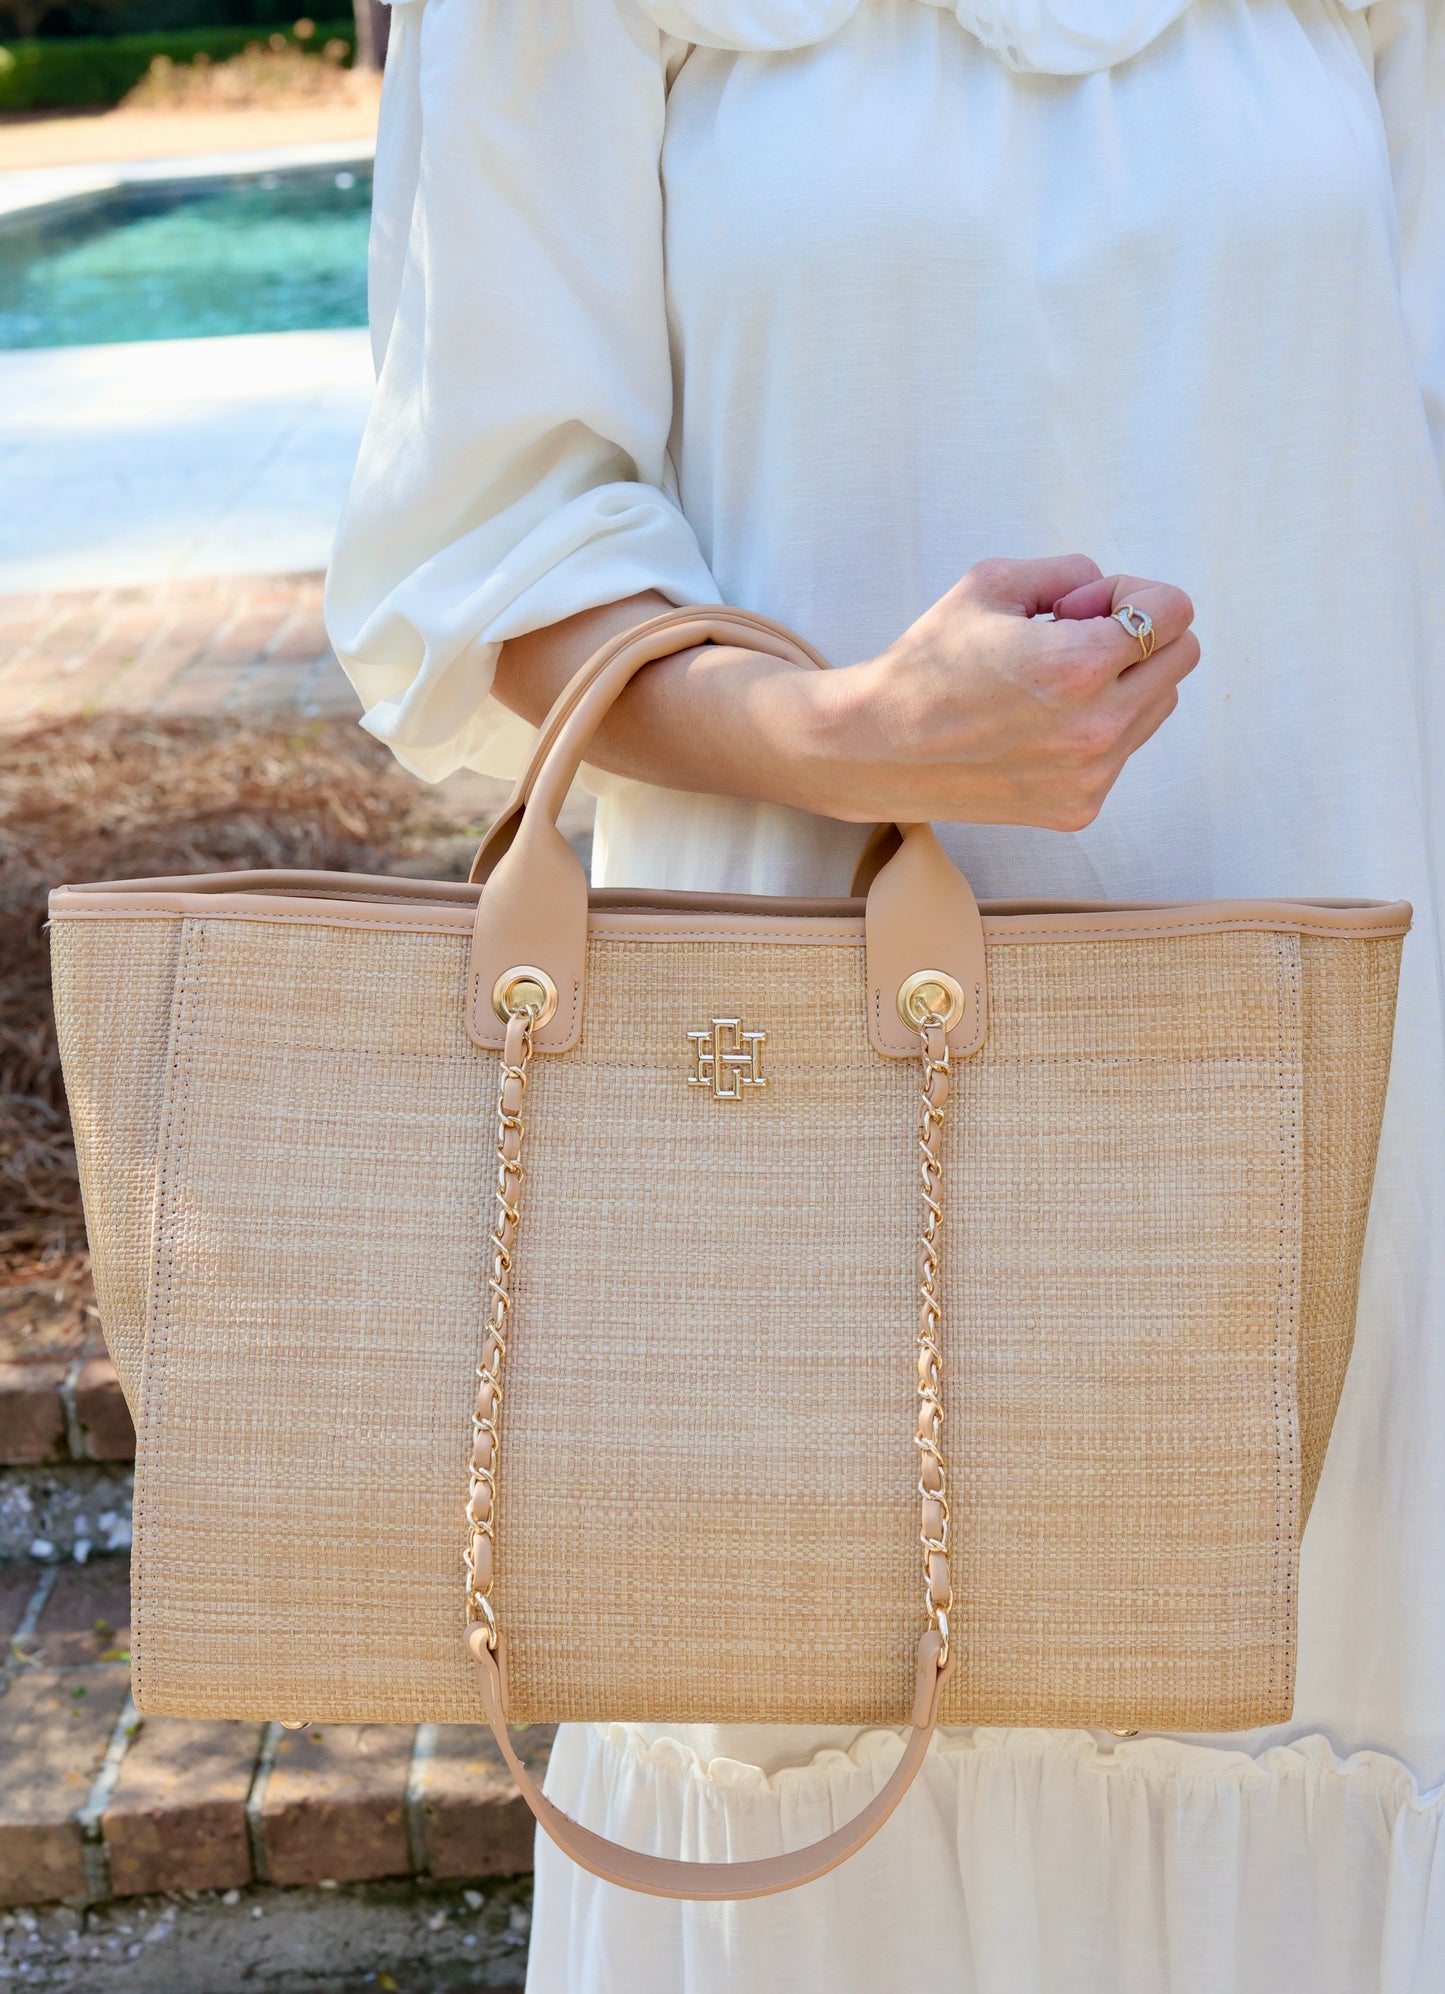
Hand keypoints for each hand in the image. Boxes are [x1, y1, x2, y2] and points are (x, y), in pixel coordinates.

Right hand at [793, 555, 1198, 828]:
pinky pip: (1123, 752)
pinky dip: (1097, 728)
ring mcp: (1092, 776)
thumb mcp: (991, 583)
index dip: (1135, 594)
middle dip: (1139, 636)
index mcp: (1080, 666)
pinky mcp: (1079, 808)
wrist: (877, 749)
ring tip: (1051, 685)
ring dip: (1123, 683)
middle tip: (1072, 639)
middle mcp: (1097, 728)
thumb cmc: (928, 662)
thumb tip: (1110, 594)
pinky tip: (1038, 725)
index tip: (1084, 606)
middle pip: (1181, 659)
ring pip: (1158, 707)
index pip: (1176, 613)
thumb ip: (1070, 572)